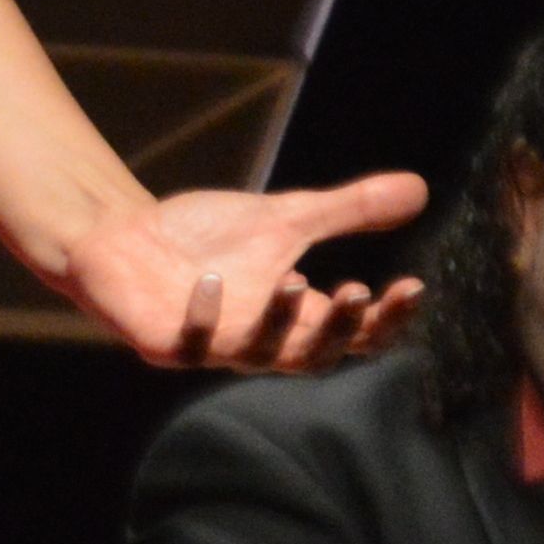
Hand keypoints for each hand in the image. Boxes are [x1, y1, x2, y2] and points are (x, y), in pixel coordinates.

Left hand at [54, 171, 430, 375]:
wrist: (123, 237)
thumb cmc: (204, 238)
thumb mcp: (285, 218)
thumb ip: (347, 211)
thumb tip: (419, 188)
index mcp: (292, 317)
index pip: (352, 334)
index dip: (384, 319)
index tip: (411, 286)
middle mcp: (257, 343)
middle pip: (312, 354)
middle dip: (339, 329)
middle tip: (360, 291)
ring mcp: (211, 347)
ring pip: (256, 353)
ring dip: (278, 321)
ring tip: (296, 281)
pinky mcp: (164, 343)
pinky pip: (187, 342)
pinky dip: (202, 315)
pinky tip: (210, 283)